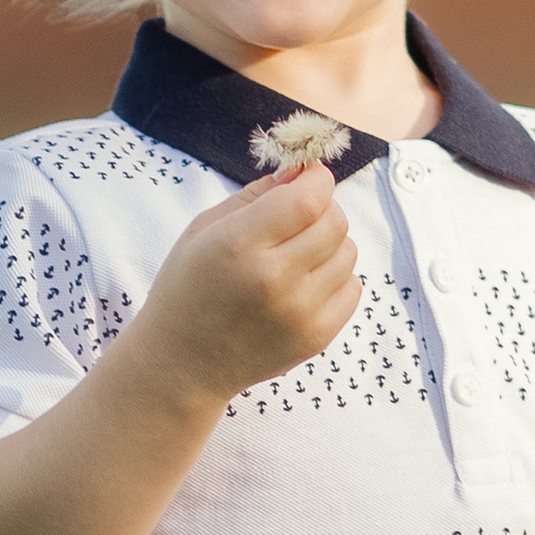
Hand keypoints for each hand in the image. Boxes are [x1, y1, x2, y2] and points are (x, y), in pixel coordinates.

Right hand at [132, 162, 361, 405]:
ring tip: (294, 257)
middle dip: (321, 209)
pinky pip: (352, 288)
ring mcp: (299, 313)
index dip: (316, 180)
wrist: (181, 364)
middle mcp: (273, 279)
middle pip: (335, 222)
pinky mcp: (316, 337)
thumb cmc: (188, 289)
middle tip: (295, 219)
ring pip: (348, 252)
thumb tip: (302, 170)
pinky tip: (303, 285)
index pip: (308, 198)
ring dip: (328, 245)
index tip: (309, 178)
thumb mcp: (203, 230)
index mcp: (238, 245)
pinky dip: (335, 278)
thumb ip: (255, 195)